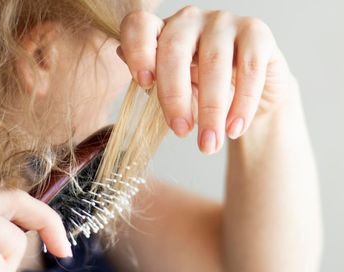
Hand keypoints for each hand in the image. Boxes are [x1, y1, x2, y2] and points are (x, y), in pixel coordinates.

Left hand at [117, 6, 292, 153]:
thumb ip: (151, 77)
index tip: (144, 85)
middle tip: (180, 132)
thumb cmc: (201, 91)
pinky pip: (249, 68)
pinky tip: (234, 129)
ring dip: (210, 109)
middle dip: (174, 96)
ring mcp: (224, 22)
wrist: (246, 97)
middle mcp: (190, 20)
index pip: (140, 27)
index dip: (137, 52)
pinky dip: (242, 104)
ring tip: (209, 144)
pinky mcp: (257, 34)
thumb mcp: (173, 90)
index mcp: (162, 32)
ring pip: (214, 61)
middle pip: (174, 49)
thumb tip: (120, 56)